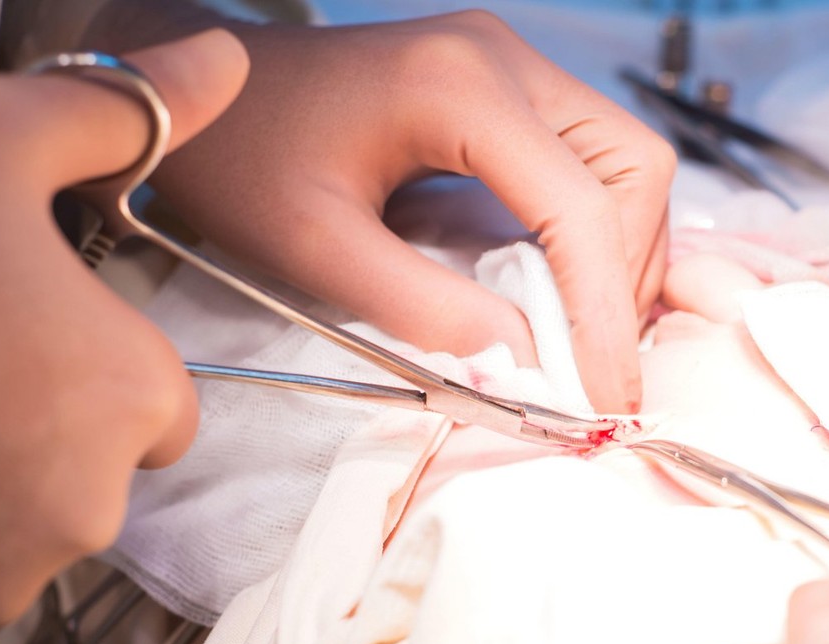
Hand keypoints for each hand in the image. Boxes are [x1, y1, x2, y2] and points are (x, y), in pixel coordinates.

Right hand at [0, 30, 247, 635]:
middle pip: (90, 468)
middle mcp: (95, 506)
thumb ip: (121, 113)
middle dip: (35, 426)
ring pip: (21, 523)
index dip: (90, 364)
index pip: (160, 407)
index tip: (13, 328)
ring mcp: (6, 576)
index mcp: (137, 398)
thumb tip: (226, 62)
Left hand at [86, 5, 675, 413]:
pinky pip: (591, 156)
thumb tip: (522, 365)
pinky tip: (562, 284)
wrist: (195, 93)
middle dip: (628, 272)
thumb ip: (423, 310)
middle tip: (597, 359)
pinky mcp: (506, 85)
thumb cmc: (238, 158)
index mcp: (459, 86)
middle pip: (634, 166)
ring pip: (626, 159)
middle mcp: (504, 58)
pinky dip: (596, 228)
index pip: (579, 205)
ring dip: (620, 252)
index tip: (606, 399)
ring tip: (583, 331)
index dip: (604, 312)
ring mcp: (510, 63)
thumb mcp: (316, 248)